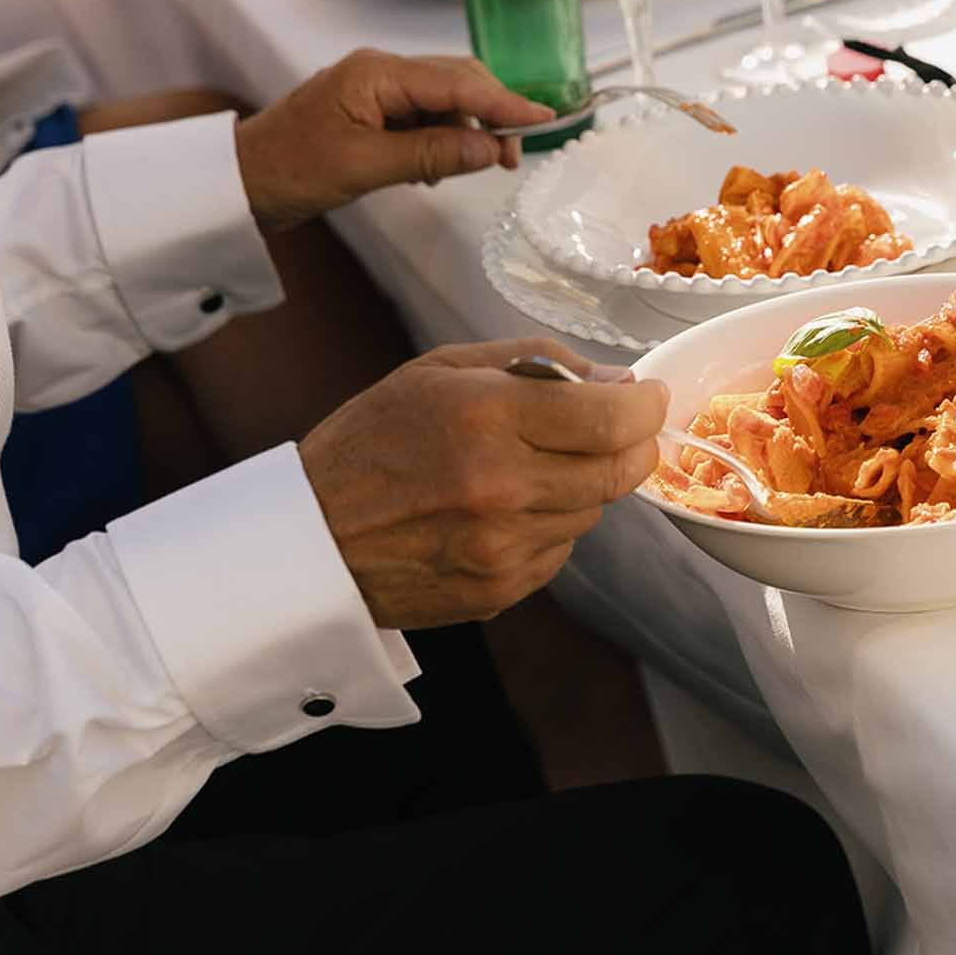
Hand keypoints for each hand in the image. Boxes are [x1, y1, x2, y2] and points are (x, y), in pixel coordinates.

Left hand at [234, 49, 555, 231]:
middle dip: (491, 114)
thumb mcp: (365, 166)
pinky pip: (424, 118)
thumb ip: (432, 154)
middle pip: (458, 81)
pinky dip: (441, 140)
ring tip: (469, 169)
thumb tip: (490, 148)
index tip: (546, 119)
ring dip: (465, 131)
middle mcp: (381, 72)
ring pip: (444, 100)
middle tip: (511, 158)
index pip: (458, 82)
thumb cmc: (289, 170)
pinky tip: (435, 170)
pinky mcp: (372, 111)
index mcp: (377, 74)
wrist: (237, 182)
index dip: (505, 102)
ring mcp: (376, 90)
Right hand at [299, 339, 669, 629]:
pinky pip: (560, 550)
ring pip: (593, 512)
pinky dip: (550, 525)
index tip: (647, 395)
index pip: (610, 419)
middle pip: (619, 471)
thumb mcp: (440, 371)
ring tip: (532, 467)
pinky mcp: (499, 591)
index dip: (645, 406)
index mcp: (486, 420)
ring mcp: (502, 548)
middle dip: (633, 444)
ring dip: (584, 485)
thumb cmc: (370, 443)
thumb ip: (535, 363)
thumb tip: (614, 379)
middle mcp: (501, 488)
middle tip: (619, 428)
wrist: (308, 540)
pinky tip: (504, 510)